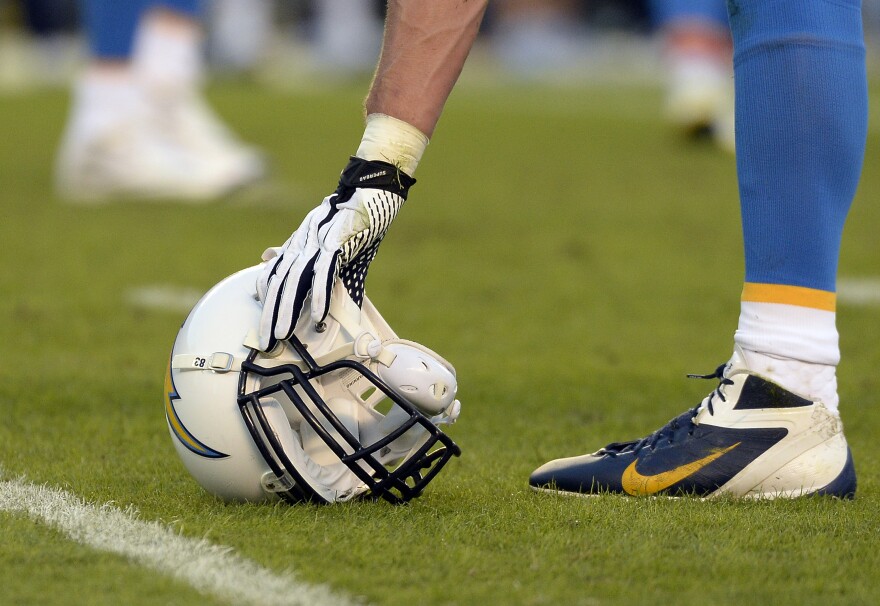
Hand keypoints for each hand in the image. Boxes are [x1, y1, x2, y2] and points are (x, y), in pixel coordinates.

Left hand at [257, 157, 415, 350]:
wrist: (370, 190)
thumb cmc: (350, 218)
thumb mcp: (325, 242)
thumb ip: (308, 259)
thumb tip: (278, 265)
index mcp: (298, 246)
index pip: (273, 275)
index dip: (265, 301)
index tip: (262, 324)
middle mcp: (301, 245)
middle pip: (279, 284)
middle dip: (270, 315)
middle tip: (265, 343)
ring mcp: (317, 243)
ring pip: (296, 281)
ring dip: (288, 310)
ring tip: (282, 334)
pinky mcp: (336, 242)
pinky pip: (324, 272)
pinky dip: (320, 295)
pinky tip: (317, 316)